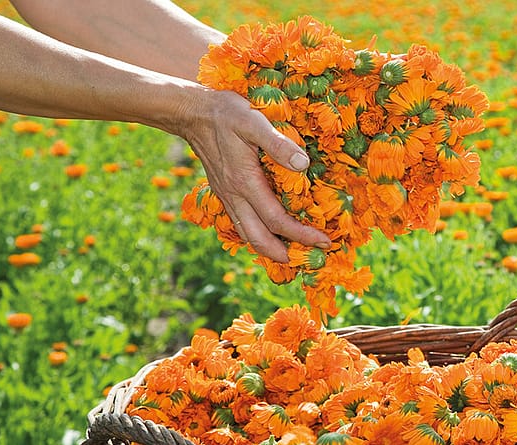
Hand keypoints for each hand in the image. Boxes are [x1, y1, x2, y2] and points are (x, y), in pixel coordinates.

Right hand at [178, 88, 330, 261]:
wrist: (193, 113)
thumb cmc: (226, 114)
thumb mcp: (253, 121)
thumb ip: (278, 144)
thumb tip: (303, 165)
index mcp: (245, 182)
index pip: (277, 220)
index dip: (301, 234)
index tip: (324, 241)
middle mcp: (235, 195)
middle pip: (259, 238)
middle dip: (285, 254)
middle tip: (311, 259)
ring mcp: (228, 196)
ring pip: (248, 234)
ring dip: (270, 249)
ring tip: (292, 255)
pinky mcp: (225, 193)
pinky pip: (242, 223)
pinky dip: (258, 235)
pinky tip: (271, 234)